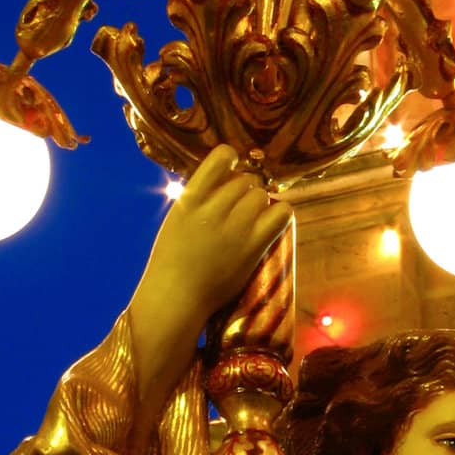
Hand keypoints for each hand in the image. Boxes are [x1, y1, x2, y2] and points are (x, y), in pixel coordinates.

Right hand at [127, 145, 291, 437]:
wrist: (177, 296)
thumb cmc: (173, 262)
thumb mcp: (177, 220)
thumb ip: (198, 199)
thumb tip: (225, 181)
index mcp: (190, 198)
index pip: (221, 158)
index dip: (231, 159)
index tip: (231, 171)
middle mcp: (213, 207)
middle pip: (245, 180)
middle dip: (245, 190)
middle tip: (239, 210)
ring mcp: (235, 226)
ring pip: (262, 194)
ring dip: (260, 204)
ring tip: (251, 221)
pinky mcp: (253, 245)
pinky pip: (281, 213)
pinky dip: (281, 213)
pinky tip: (273, 221)